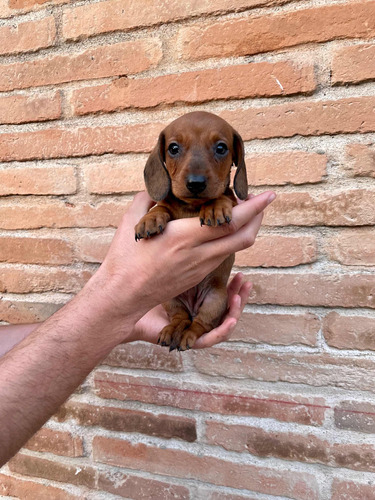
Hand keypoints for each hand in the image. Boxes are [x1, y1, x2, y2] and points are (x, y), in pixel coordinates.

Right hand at [92, 190, 274, 339]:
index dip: (254, 208)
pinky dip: (229, 240)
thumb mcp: (133, 222)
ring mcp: (201, 268)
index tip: (268, 195)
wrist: (122, 296)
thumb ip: (147, 200)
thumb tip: (156, 189)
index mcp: (185, 237)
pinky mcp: (197, 276)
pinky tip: (221, 231)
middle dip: (258, 217)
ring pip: (235, 248)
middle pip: (244, 237)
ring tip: (241, 212)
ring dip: (245, 229)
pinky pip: (221, 256)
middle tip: (261, 202)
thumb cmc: (124, 260)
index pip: (230, 221)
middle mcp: (199, 255)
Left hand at [129, 273, 250, 346]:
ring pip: (223, 326)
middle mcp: (197, 317)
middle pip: (227, 312)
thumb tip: (209, 241)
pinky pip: (210, 339)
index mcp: (197, 303)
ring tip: (239, 298)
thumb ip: (190, 264)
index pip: (222, 298)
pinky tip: (232, 319)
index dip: (235, 288)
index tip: (241, 275)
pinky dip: (223, 331)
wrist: (129, 303)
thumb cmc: (148, 285)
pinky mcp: (188, 341)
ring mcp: (194, 330)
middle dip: (240, 298)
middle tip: (246, 284)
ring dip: (235, 312)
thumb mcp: (176, 272)